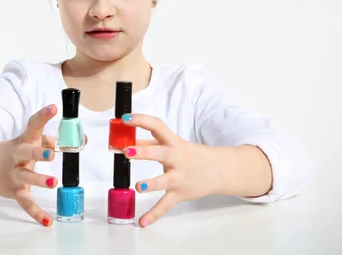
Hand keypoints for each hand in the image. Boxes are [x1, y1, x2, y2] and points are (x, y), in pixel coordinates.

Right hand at [0, 104, 86, 226]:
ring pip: (26, 177)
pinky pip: (25, 202)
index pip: (33, 125)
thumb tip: (82, 138)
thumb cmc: (15, 151)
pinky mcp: (14, 191)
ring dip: (39, 180)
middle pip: (26, 152)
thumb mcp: (29, 141)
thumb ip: (53, 140)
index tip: (53, 107)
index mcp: (24, 139)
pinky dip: (36, 213)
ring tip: (54, 182)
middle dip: (38, 152)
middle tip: (51, 153)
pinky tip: (47, 221)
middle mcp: (18, 155)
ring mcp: (15, 174)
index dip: (43, 116)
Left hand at [121, 113, 216, 227]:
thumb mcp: (171, 145)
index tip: (125, 118)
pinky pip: (166, 205)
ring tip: (138, 186)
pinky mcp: (179, 194)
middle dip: (144, 152)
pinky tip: (142, 222)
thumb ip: (149, 144)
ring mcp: (179, 177)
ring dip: (151, 184)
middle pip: (160, 153)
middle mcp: (177, 158)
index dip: (141, 121)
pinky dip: (154, 214)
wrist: (217, 171)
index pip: (157, 127)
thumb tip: (124, 142)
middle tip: (127, 151)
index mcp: (173, 142)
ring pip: (165, 181)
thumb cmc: (189, 155)